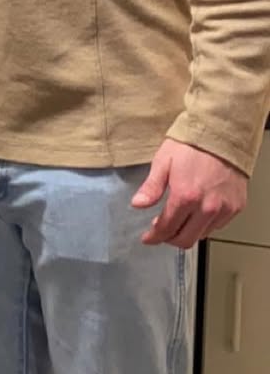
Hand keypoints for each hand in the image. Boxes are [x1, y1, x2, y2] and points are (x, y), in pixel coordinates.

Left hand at [132, 137, 247, 248]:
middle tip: (161, 232)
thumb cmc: (192, 144)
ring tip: (178, 221)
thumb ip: (151, 187)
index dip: (154, 236)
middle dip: (169, 239)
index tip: (148, 238)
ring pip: (202, 235)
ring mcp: (224, 209)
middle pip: (185, 239)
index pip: (167, 228)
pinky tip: (196, 215)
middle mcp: (207, 207)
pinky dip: (205, 226)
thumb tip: (138, 204)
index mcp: (185, 196)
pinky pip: (218, 226)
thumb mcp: (163, 161)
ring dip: (187, 233)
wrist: (222, 134)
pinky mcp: (236, 207)